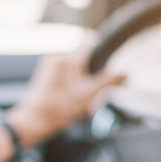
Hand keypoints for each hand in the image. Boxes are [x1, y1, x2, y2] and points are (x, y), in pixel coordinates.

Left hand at [7, 43, 125, 146]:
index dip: (102, 48)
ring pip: (74, 63)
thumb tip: (125, 73)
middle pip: (83, 54)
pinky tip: (72, 96)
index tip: (110, 55)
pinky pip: (64, 71)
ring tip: (82, 93)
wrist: (34, 120)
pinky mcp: (46, 74)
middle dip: (92, 67)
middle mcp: (58, 57)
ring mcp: (50, 65)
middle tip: (94, 85)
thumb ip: (108, 81)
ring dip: (82, 75)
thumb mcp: (89, 94)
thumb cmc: (58, 108)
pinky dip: (72, 80)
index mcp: (69, 58)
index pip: (90, 41)